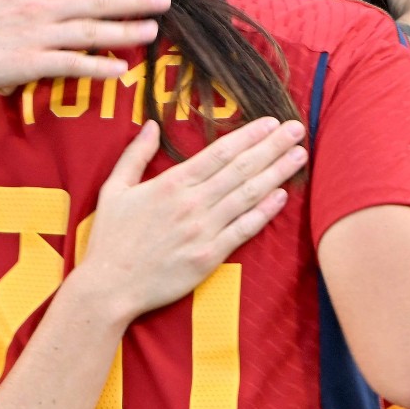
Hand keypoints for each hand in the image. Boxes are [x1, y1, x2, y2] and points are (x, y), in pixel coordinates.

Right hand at [0, 0, 169, 91]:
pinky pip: (68, 65)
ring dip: (123, 31)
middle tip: (166, 0)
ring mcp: (33, 35)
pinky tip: (119, 70)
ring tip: (153, 32)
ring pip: (87, 31)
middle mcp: (38, 8)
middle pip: (94, 0)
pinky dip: (96, 67)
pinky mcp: (25, 63)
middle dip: (132, 0)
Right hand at [68, 116, 304, 321]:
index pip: (218, 153)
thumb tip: (152, 126)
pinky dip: (264, 212)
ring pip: (247, 196)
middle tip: (296, 129)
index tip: (269, 122)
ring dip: (276, 173)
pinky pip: (243, 230)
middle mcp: (192, 204)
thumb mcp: (114, 189)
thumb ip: (135, 155)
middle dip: (272, 147)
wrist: (110, 287)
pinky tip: (282, 196)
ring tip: (299, 156)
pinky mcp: (209, 257)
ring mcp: (203, 231)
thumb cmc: (110, 238)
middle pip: (240, 169)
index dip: (247, 135)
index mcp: (170, 184)